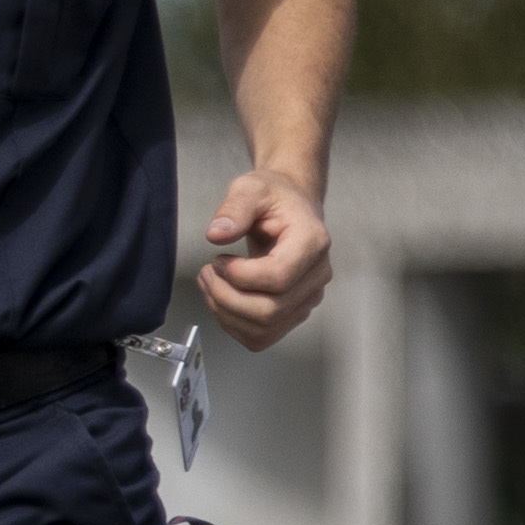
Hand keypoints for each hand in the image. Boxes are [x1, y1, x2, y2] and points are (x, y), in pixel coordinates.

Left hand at [195, 165, 330, 348]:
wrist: (290, 207)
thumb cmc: (275, 198)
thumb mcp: (250, 189)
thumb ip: (234, 208)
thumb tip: (217, 233)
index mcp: (312, 242)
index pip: (278, 277)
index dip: (240, 276)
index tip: (220, 260)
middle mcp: (316, 274)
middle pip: (269, 310)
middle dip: (226, 297)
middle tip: (208, 273)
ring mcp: (307, 297)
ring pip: (264, 328)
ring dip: (225, 312)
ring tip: (211, 284)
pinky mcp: (294, 311)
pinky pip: (262, 336)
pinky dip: (234, 325)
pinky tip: (222, 301)